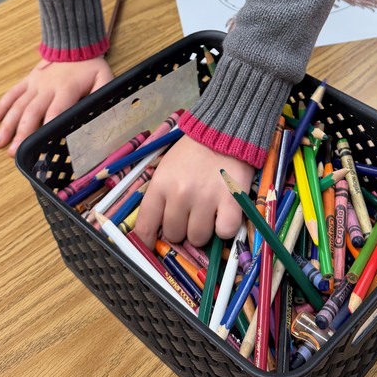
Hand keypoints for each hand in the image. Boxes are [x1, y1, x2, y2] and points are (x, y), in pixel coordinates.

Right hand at [0, 57, 112, 155]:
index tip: (40, 144)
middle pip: (32, 112)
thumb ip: (103, 94)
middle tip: (14, 153)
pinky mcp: (28, 81)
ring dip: (8, 125)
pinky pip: (12, 93)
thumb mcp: (103, 77)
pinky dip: (1, 106)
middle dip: (22, 133)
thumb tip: (106, 113)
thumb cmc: (90, 65)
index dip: (48, 126)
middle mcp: (47, 87)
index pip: (56, 110)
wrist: (73, 42)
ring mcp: (35, 84)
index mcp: (67, 88)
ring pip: (18, 105)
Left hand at [133, 136, 255, 248]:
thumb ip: (160, 196)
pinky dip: (225, 228)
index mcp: (160, 186)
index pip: (145, 227)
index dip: (148, 241)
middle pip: (174, 235)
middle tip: (189, 215)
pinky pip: (224, 232)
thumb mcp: (166, 168)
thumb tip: (157, 229)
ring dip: (203, 230)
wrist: (223, 131)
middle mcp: (180, 195)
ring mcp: (206, 199)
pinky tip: (224, 214)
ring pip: (198, 238)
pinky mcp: (231, 201)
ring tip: (208, 212)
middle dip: (181, 229)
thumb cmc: (192, 152)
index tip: (153, 245)